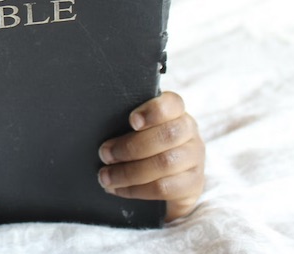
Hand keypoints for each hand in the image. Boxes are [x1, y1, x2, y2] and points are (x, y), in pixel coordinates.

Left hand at [97, 91, 204, 221]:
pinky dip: (135, 190)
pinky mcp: (192, 186)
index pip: (173, 104)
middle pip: (168, 135)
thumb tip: (98, 129)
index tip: (132, 121)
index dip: (154, 111)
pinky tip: (118, 189)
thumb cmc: (143, 150)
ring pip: (165, 163)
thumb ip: (127, 126)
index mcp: (176, 114)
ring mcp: (194, 160)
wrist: (166, 185)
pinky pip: (164, 188)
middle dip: (131, 146)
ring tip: (105, 176)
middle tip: (104, 154)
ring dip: (129, 172)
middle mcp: (190, 134)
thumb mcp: (136, 133)